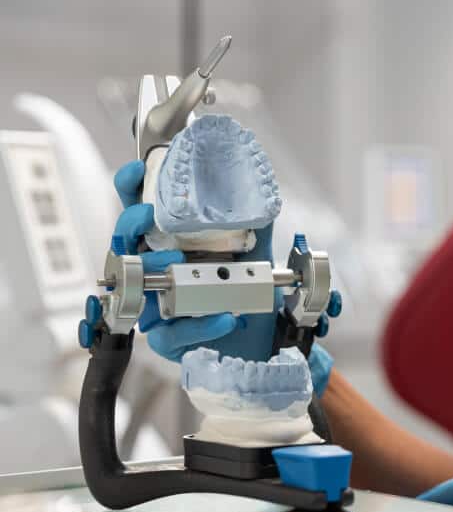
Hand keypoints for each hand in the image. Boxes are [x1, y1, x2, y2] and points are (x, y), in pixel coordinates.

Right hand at [80, 160, 339, 392]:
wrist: (267, 335)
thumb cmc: (252, 289)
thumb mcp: (257, 247)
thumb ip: (252, 219)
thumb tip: (253, 187)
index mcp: (175, 243)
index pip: (142, 210)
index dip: (133, 188)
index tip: (139, 171)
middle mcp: (160, 271)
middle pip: (125, 243)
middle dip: (130, 224)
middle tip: (149, 217)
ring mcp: (159, 304)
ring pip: (136, 286)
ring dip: (154, 266)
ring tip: (178, 260)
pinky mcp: (170, 339)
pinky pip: (172, 333)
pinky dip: (199, 325)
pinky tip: (222, 316)